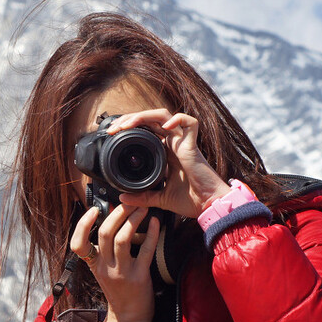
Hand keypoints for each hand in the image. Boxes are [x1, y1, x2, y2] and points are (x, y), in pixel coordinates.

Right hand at [69, 204, 160, 321]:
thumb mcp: (104, 270)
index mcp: (93, 264)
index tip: (93, 209)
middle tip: (129, 202)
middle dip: (117, 212)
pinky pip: (145, 250)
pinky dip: (151, 233)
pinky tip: (155, 223)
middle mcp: (104, 267)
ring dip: (133, 219)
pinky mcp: (139, 277)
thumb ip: (105, 249)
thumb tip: (111, 218)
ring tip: (143, 209)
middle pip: (104, 233)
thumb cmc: (120, 289)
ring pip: (123, 238)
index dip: (83, 224)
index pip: (78, 244)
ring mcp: (120, 272)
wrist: (130, 317)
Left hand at [103, 109, 231, 217]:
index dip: (129, 127)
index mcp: (164, 151)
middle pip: (150, 119)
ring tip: (127, 124)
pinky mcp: (193, 145)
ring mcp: (183, 142)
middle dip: (130, 119)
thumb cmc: (189, 200)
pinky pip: (190, 122)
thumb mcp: (159, 198)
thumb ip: (141, 197)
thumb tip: (122, 198)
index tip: (113, 135)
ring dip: (143, 116)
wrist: (208, 206)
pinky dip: (178, 119)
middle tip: (114, 129)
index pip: (145, 129)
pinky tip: (165, 126)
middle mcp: (173, 143)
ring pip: (164, 115)